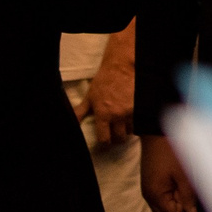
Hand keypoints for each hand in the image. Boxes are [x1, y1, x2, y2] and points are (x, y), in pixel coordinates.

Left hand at [85, 26, 136, 145]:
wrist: (121, 67)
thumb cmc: (103, 81)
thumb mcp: (90, 97)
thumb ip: (79, 112)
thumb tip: (71, 123)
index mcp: (104, 114)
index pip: (105, 139)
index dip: (105, 143)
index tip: (105, 142)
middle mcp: (118, 115)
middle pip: (120, 138)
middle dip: (117, 138)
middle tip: (116, 135)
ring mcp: (131, 112)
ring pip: (131, 131)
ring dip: (128, 130)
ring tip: (124, 125)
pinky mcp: (141, 107)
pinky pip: (140, 121)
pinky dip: (137, 122)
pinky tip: (133, 118)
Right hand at [140, 134, 195, 211]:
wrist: (157, 133)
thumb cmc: (172, 152)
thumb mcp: (183, 174)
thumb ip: (187, 196)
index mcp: (155, 195)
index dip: (184, 207)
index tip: (189, 192)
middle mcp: (149, 195)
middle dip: (179, 205)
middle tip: (185, 188)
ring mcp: (148, 189)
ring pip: (164, 205)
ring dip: (175, 198)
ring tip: (180, 181)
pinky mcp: (150, 182)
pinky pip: (161, 195)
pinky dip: (170, 191)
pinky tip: (175, 178)